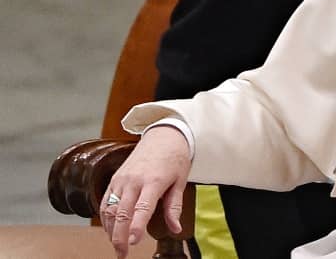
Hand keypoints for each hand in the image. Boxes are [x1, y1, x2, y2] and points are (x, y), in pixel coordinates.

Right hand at [101, 126, 190, 257]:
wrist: (163, 136)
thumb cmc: (174, 159)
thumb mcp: (181, 181)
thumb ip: (174, 207)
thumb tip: (176, 229)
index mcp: (154, 181)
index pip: (142, 208)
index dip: (137, 226)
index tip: (133, 242)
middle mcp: (134, 181)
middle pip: (122, 213)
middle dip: (120, 236)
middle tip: (122, 254)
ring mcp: (121, 180)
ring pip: (110, 210)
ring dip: (111, 231)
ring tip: (117, 247)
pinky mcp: (115, 180)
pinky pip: (105, 202)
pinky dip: (105, 219)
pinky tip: (110, 231)